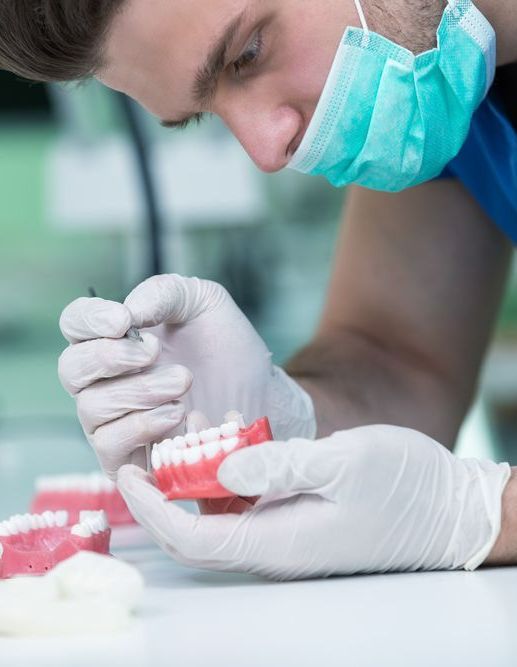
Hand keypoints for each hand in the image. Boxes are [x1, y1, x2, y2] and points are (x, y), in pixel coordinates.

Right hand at [58, 275, 314, 477]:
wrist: (260, 393)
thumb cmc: (227, 348)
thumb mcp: (202, 302)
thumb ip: (164, 293)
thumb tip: (128, 309)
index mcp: (115, 337)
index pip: (75, 323)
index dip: (89, 319)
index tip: (123, 321)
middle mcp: (104, 379)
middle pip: (71, 368)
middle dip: (111, 357)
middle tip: (155, 351)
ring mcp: (113, 420)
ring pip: (91, 407)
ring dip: (138, 391)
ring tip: (182, 382)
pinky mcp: (128, 458)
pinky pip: (109, 446)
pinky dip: (141, 426)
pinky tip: (177, 414)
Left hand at [117, 425, 509, 579]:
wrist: (447, 509)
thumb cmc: (403, 486)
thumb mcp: (344, 463)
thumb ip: (281, 465)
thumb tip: (224, 466)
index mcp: (280, 542)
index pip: (194, 539)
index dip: (153, 510)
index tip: (128, 474)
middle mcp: (276, 545)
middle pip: (198, 535)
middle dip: (161, 501)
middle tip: (140, 457)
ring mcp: (287, 533)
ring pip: (220, 519)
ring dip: (191, 487)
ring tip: (174, 443)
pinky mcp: (298, 518)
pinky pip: (246, 506)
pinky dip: (223, 480)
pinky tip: (222, 446)